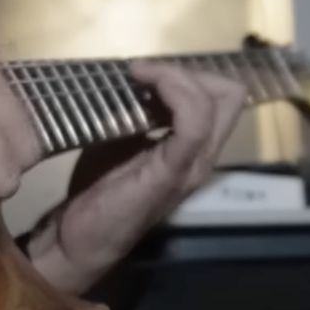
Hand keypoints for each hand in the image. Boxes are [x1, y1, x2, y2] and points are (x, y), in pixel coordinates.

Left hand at [26, 62, 246, 293]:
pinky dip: (173, 91)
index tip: (146, 70)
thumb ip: (137, 115)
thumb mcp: (119, 141)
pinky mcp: (172, 173)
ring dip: (176, 76)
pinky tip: (143, 84)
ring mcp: (192, 166)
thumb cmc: (98, 192)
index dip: (189, 73)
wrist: (80, 239)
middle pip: (229, 95)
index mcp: (192, 149)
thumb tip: (133, 80)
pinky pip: (193, 122)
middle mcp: (203, 157)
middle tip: (144, 72)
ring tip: (139, 74)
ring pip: (218, 101)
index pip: (221, 96)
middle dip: (187, 71)